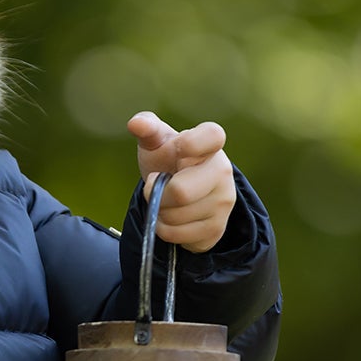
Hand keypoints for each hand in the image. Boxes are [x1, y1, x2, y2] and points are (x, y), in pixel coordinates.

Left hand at [129, 111, 237, 253]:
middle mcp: (224, 172)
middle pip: (181, 192)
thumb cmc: (167, 160)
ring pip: (176, 218)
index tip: (178, 150)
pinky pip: (179, 236)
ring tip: (165, 201)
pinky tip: (172, 218)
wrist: (182, 190)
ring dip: (160, 212)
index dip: (189, 144)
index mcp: (212, 143)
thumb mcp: (156, 142)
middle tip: (156, 185)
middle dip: (157, 193)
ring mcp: (224, 202)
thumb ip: (147, 129)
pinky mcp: (217, 229)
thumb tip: (135, 123)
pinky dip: (166, 230)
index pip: (212, 136)